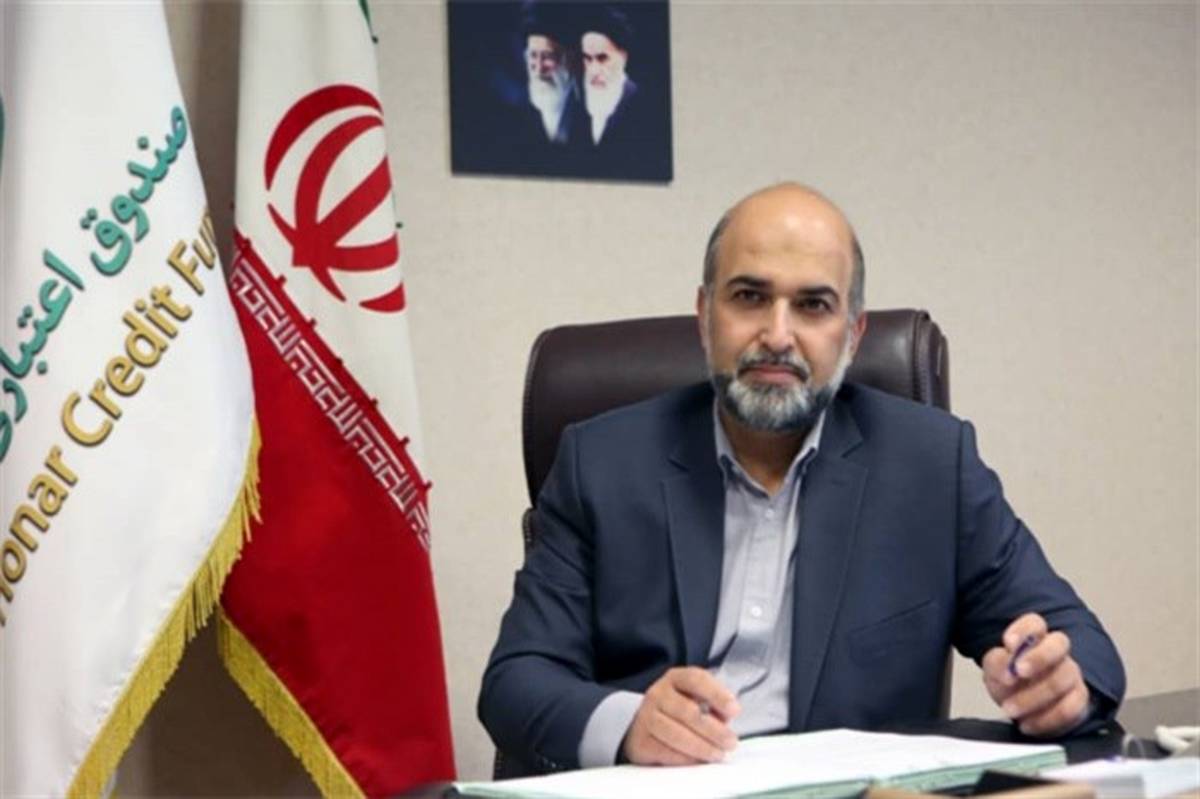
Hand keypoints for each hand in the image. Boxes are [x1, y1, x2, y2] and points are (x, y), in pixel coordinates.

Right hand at [622, 667, 740, 765]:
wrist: (646, 725)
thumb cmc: (679, 711)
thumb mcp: (697, 699)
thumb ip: (713, 706)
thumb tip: (725, 720)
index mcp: (675, 678)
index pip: (696, 680)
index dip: (717, 694)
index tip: (734, 710)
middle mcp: (658, 694)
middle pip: (688, 711)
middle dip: (714, 730)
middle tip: (730, 742)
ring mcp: (646, 717)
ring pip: (676, 734)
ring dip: (702, 747)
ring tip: (718, 754)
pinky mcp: (640, 740)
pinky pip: (666, 752)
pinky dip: (686, 759)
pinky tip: (698, 760)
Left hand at [982, 613, 1090, 736]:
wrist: (1022, 706)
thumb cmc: (1009, 681)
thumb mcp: (994, 669)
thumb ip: (997, 664)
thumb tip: (1007, 669)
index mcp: (1034, 637)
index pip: (1035, 623)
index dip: (1024, 630)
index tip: (1008, 643)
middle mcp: (1057, 652)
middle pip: (1059, 644)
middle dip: (1038, 658)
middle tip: (1017, 673)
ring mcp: (1071, 674)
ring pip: (1062, 679)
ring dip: (1033, 697)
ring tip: (1010, 708)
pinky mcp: (1078, 700)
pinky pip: (1070, 708)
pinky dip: (1046, 719)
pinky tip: (1027, 724)